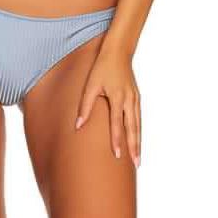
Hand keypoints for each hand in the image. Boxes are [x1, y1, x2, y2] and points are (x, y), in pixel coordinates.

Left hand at [74, 45, 140, 167]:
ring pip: (138, 125)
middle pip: (133, 128)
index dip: (116, 140)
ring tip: (138, 159)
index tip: (117, 155)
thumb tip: (78, 126)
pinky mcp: (136, 97)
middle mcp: (129, 100)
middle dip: (134, 147)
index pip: (117, 123)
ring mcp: (135, 99)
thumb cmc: (102, 68)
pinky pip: (139, 118)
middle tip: (136, 165)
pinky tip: (137, 140)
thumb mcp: (90, 84)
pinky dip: (139, 131)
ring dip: (138, 142)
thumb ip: (85, 105)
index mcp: (117, 97)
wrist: (118, 52)